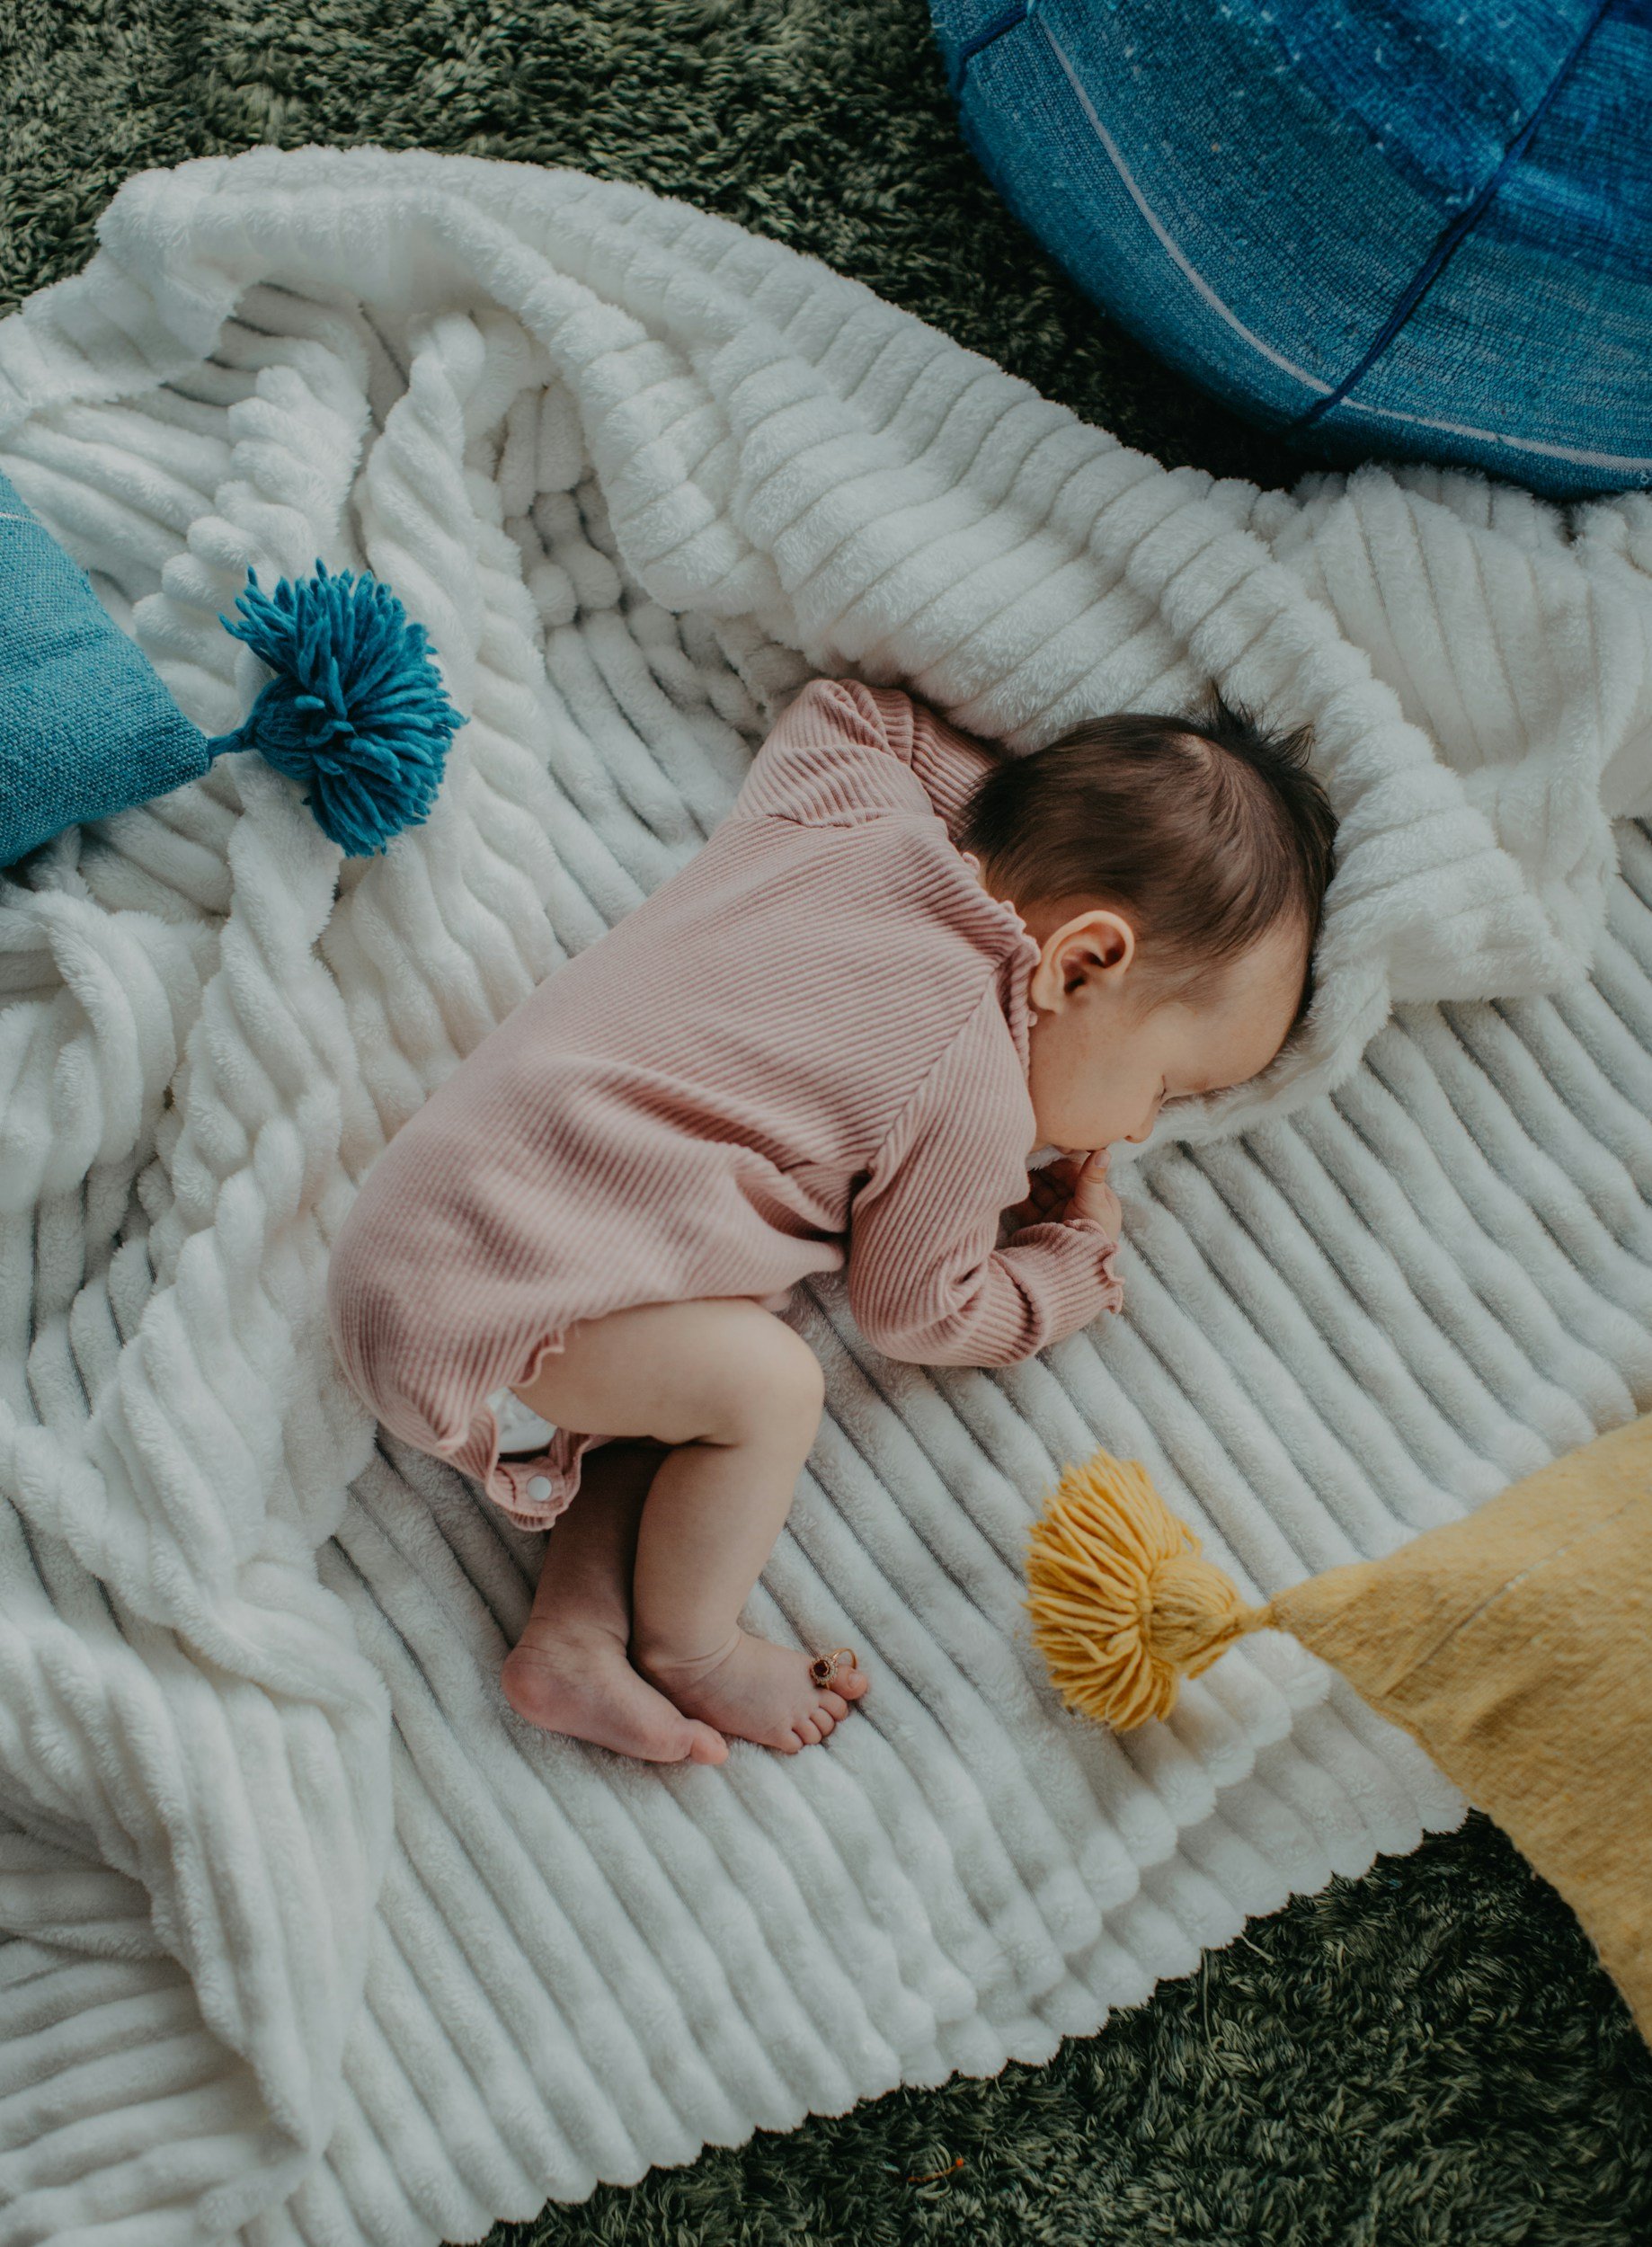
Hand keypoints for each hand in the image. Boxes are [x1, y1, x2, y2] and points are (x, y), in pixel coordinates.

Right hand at [1007, 1150, 1121, 1239]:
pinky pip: (1028, 1207)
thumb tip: (1103, 1150)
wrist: (1075, 1269)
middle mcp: (1076, 1204)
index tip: (1044, 1155)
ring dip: (1029, 1182)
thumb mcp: (1094, 1202)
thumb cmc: (1092, 1234)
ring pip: (1040, 1191)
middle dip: (1041, 1171)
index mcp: (1096, 1197)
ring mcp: (1057, 1215)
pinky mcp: (1042, 1226)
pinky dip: (1020, 1198)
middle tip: (1025, 1158)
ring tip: (1015, 1171)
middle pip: (1056, 1181)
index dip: (1059, 1164)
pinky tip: (1011, 1188)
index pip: (1075, 1173)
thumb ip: (1092, 1176)